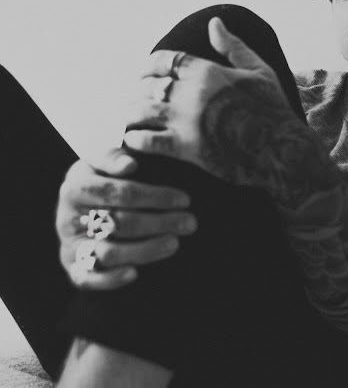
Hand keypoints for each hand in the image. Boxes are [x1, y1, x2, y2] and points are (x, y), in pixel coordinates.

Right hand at [56, 147, 194, 289]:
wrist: (78, 209)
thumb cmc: (99, 181)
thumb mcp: (100, 162)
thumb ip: (112, 156)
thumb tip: (130, 164)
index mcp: (74, 187)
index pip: (120, 192)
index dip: (155, 196)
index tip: (185, 199)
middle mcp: (67, 218)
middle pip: (119, 223)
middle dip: (160, 222)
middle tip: (190, 223)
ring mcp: (70, 245)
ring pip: (109, 252)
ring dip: (145, 250)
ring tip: (175, 243)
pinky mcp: (73, 268)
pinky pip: (87, 280)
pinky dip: (110, 279)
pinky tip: (136, 273)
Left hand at [123, 18, 321, 204]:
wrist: (282, 150)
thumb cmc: (273, 109)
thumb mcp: (259, 71)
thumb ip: (232, 46)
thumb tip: (213, 22)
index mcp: (206, 71)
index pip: (162, 60)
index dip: (150, 67)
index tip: (149, 76)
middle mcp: (191, 93)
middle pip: (145, 85)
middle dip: (140, 91)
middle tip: (140, 99)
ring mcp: (185, 121)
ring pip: (139, 111)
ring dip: (133, 114)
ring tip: (136, 119)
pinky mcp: (184, 149)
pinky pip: (144, 141)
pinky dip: (134, 139)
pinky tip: (138, 139)